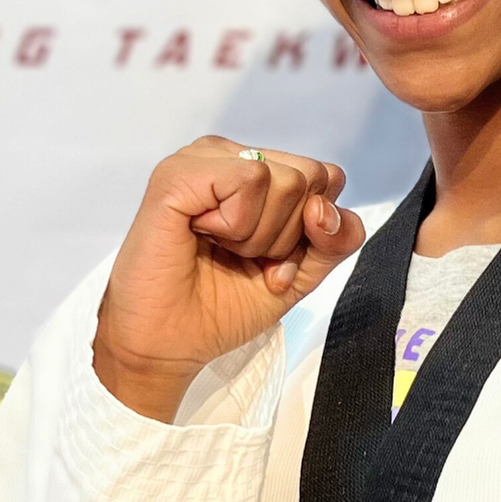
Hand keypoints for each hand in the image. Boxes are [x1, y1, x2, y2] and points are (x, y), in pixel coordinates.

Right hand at [93, 139, 364, 420]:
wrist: (165, 344)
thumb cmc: (220, 307)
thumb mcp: (302, 273)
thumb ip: (335, 240)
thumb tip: (324, 208)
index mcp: (257, 171)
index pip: (327, 178)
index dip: (312, 231)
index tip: (268, 263)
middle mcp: (231, 156)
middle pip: (312, 176)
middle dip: (287, 235)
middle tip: (240, 257)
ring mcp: (203, 159)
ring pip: (287, 179)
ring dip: (259, 235)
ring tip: (219, 248)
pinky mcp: (179, 172)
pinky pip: (249, 181)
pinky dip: (237, 225)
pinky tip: (201, 234)